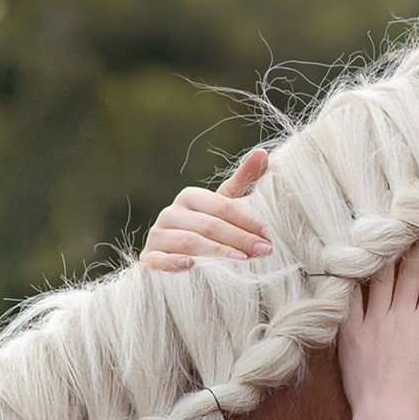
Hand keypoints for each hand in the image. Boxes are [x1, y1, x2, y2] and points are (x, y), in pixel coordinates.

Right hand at [138, 148, 272, 270]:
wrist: (177, 262)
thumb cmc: (207, 233)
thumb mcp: (225, 209)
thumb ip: (243, 183)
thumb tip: (263, 153)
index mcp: (190, 197)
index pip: (222, 206)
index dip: (247, 220)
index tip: (269, 236)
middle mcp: (171, 213)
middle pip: (208, 225)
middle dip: (239, 238)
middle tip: (264, 251)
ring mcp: (158, 236)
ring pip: (189, 241)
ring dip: (217, 252)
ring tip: (242, 260)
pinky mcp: (149, 259)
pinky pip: (160, 259)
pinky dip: (174, 262)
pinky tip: (191, 265)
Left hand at [338, 227, 418, 419]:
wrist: (386, 419)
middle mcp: (400, 316)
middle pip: (408, 271)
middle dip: (417, 244)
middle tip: (418, 222)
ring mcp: (373, 322)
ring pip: (380, 278)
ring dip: (386, 253)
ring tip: (388, 232)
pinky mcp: (350, 332)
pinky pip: (349, 298)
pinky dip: (352, 278)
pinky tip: (353, 261)